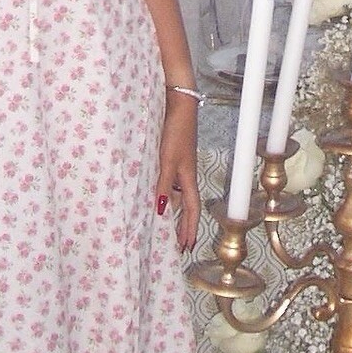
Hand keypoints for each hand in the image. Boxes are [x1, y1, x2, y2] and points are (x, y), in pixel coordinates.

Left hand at [156, 93, 201, 251]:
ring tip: (168, 228)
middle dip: (184, 226)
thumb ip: (163, 185)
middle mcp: (186, 174)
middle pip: (188, 206)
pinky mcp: (173, 156)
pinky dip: (168, 194)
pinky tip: (159, 196)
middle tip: (180, 245)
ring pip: (179, 195)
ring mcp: (180, 165)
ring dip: (176, 212)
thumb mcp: (167, 161)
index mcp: (188, 177)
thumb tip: (160, 211)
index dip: (190, 229)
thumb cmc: (175, 132)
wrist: (180, 105)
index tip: (187, 247)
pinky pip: (172, 183)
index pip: (192, 210)